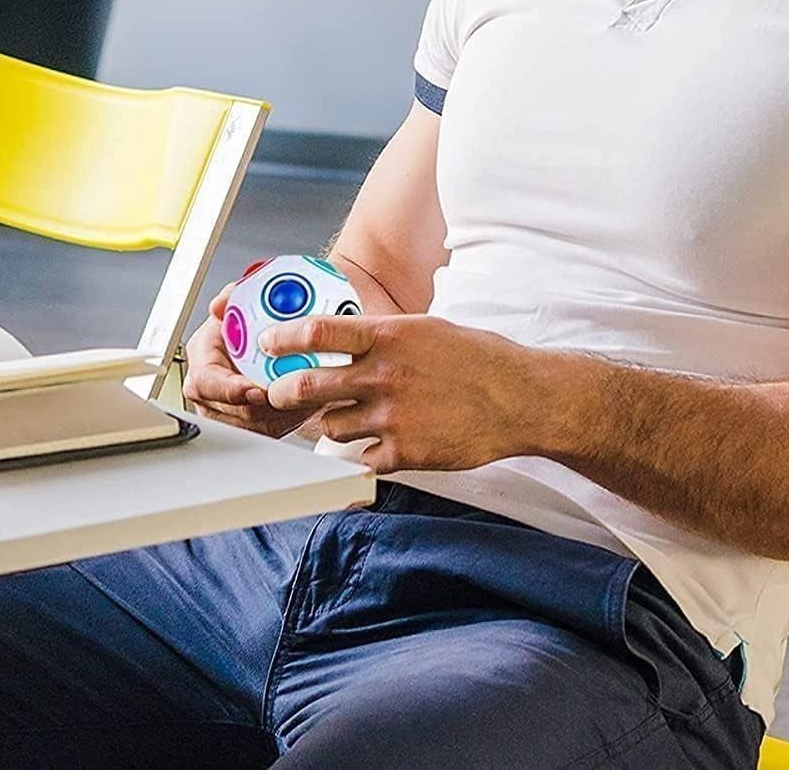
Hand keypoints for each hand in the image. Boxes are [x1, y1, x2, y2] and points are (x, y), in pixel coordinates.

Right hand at [181, 283, 318, 439]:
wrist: (273, 329)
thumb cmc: (252, 315)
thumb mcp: (243, 297)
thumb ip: (232, 296)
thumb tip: (221, 303)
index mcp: (204, 356)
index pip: (204, 381)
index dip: (226, 389)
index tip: (252, 389)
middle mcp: (212, 385)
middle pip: (228, 411)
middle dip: (259, 409)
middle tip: (286, 397)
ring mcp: (228, 406)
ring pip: (250, 425)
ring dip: (277, 415)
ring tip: (302, 398)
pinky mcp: (250, 420)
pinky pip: (266, 429)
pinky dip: (287, 419)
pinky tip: (303, 403)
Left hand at [262, 313, 537, 473]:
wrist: (520, 398)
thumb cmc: (478, 357)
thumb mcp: (428, 329)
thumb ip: (385, 337)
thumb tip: (347, 338)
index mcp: (390, 337)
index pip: (318, 332)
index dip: (284, 338)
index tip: (268, 343)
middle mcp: (384, 375)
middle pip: (309, 386)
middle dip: (285, 392)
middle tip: (278, 393)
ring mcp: (393, 417)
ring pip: (330, 427)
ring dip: (327, 425)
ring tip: (338, 420)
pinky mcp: (405, 453)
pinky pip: (362, 458)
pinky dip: (362, 454)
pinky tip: (374, 445)